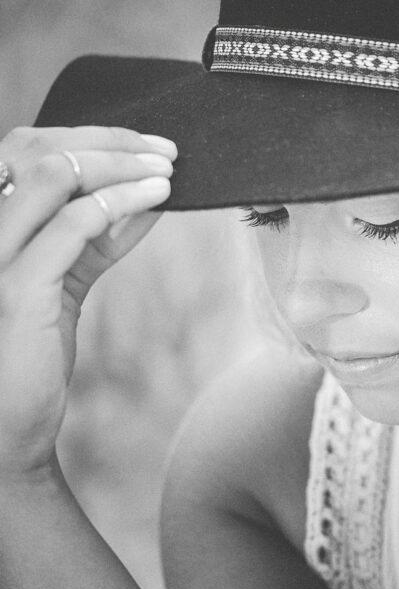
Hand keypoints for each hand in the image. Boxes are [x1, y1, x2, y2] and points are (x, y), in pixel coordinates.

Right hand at [0, 126, 175, 481]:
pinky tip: (156, 200)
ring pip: (54, 175)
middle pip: (35, 148)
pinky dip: (119, 203)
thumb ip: (94, 240)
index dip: (88, 138)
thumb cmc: (27, 353)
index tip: (143, 145)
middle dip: (108, 142)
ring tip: (168, 171)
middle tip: (165, 151)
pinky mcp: (15, 287)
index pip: (25, 148)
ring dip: (120, 165)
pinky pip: (72, 224)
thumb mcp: (61, 282)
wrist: (1, 426)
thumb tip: (144, 198)